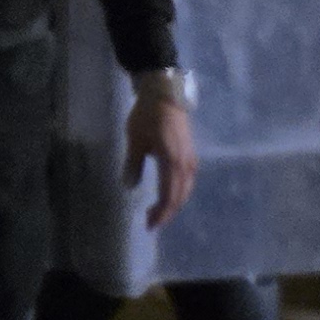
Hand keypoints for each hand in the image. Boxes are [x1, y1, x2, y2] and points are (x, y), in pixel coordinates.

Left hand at [126, 88, 198, 228]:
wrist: (165, 94)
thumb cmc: (147, 116)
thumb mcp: (135, 140)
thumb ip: (133, 164)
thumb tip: (128, 187)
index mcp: (172, 163)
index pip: (169, 197)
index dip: (160, 214)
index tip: (149, 225)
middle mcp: (186, 166)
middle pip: (179, 197)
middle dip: (166, 212)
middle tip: (151, 222)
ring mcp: (191, 160)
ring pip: (185, 190)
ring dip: (173, 203)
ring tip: (158, 212)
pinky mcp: (190, 155)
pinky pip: (187, 181)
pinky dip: (178, 192)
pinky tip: (169, 194)